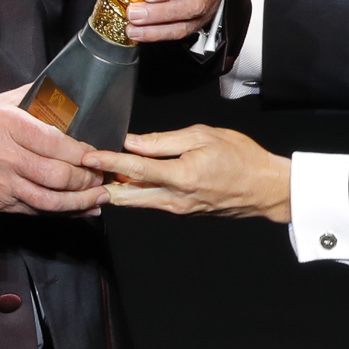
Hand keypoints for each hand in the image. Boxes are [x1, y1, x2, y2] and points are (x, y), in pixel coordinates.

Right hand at [0, 85, 108, 214]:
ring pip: (50, 200)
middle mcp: (6, 156)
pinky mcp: (0, 203)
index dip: (82, 153)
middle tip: (101, 176)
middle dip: (86, 179)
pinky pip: (37, 212)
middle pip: (57, 175)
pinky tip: (81, 210)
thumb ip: (31, 97)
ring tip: (99, 197)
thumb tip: (62, 89)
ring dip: (80, 202)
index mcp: (8, 126)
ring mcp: (3, 183)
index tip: (96, 154)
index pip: (55, 143)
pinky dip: (63, 213)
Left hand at [85, 125, 291, 222]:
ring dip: (118, 190)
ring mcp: (179, 210)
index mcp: (181, 177)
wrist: (265, 188)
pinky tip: (130, 181)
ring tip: (100, 175)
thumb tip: (134, 143)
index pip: (135, 169)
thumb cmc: (241, 157)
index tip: (88, 157)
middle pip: (127, 197)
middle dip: (102, 186)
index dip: (108, 162)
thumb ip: (165, 141)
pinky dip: (138, 193)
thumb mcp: (203, 136)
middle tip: (83, 173)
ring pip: (138, 202)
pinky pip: (153, 203)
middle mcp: (176, 199)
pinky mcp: (183, 213)